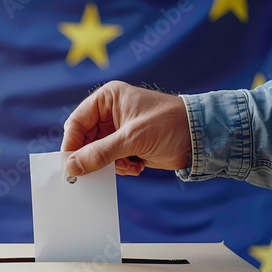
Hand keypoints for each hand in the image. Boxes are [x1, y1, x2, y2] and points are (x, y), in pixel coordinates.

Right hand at [61, 81, 191, 175]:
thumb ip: (100, 152)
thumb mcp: (132, 138)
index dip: (72, 144)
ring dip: (110, 164)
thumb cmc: (170, 125)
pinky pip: (110, 161)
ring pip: (97, 153)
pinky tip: (137, 165)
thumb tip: (72, 166)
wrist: (202, 138)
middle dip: (93, 157)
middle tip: (96, 172)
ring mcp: (117, 130)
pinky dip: (121, 167)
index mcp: (107, 99)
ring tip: (129, 164)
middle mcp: (109, 113)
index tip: (70, 165)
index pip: (77, 122)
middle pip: (85, 140)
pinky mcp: (127, 145)